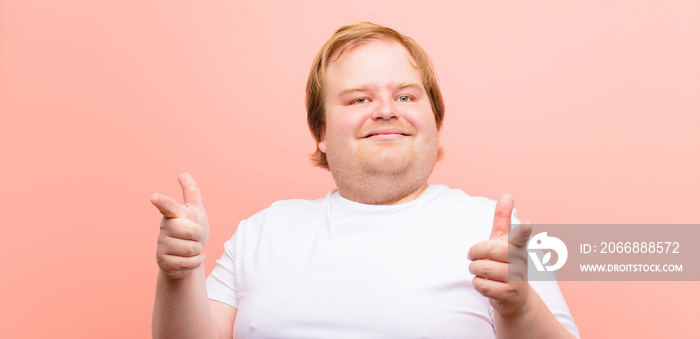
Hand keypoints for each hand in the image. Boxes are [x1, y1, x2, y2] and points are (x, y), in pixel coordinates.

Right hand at [151, 173, 209, 279]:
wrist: (188, 256)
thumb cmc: (191, 230)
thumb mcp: (196, 211)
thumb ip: (191, 193)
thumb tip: (183, 174)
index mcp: (173, 214)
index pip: (168, 206)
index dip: (162, 201)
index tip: (154, 197)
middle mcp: (164, 229)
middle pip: (190, 230)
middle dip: (198, 235)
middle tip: (194, 237)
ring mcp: (162, 245)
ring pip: (190, 248)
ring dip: (197, 250)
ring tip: (191, 248)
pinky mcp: (163, 262)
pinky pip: (188, 262)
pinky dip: (196, 261)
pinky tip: (190, 259)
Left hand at [468, 193, 532, 316]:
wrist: (516, 297)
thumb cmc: (506, 262)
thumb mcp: (503, 241)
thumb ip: (503, 219)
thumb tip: (507, 194)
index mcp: (518, 246)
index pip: (520, 236)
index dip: (522, 230)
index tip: (527, 224)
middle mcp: (520, 261)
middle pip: (488, 249)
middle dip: (474, 253)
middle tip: (473, 257)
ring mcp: (516, 278)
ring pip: (482, 268)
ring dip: (474, 269)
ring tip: (479, 270)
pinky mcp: (509, 294)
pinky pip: (481, 285)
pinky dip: (477, 283)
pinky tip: (485, 284)